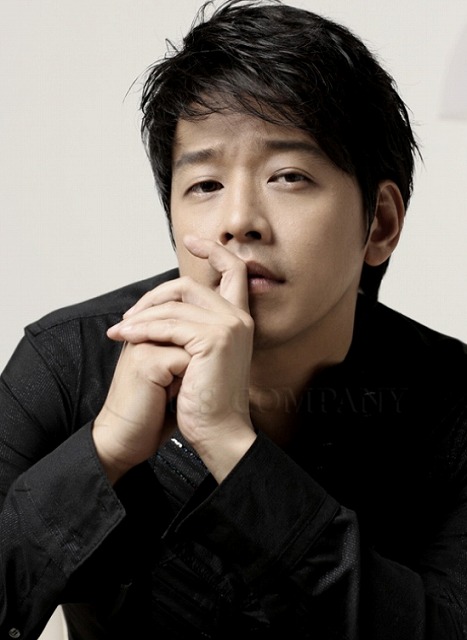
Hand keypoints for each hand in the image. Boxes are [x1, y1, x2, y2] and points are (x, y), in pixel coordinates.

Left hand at [93, 237, 255, 482]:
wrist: (218, 431)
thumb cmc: (205, 399)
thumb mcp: (200, 356)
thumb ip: (192, 328)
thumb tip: (165, 308)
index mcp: (238, 320)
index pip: (233, 270)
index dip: (213, 250)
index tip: (192, 239)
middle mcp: (238, 318)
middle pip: (190, 285)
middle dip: (154, 295)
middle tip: (130, 315)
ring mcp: (229, 326)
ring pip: (175, 304)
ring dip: (141, 316)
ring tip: (120, 331)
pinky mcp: (215, 339)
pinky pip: (169, 324)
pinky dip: (143, 329)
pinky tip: (127, 338)